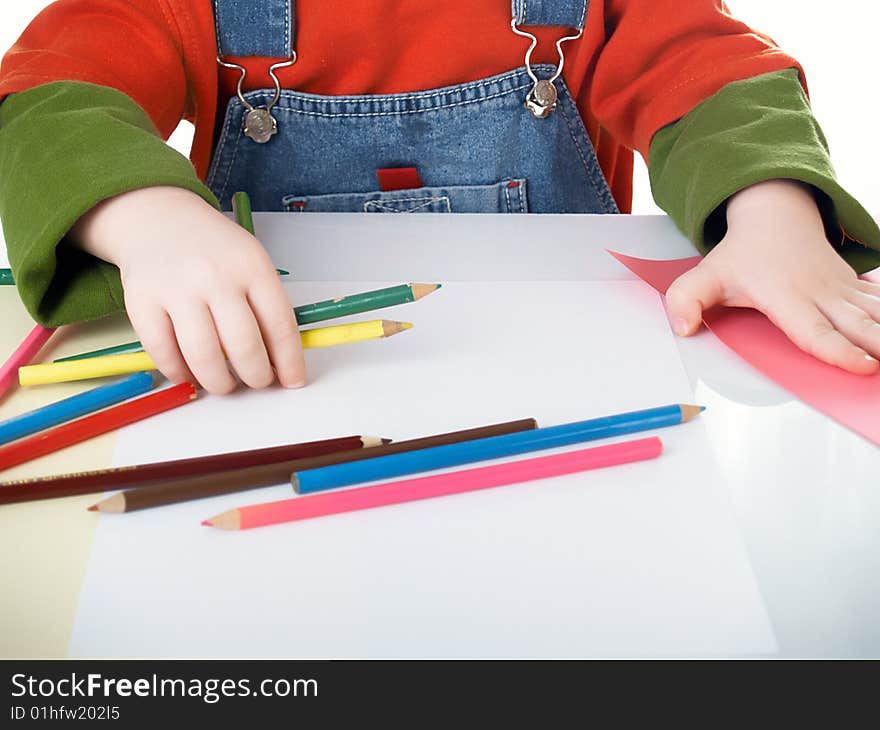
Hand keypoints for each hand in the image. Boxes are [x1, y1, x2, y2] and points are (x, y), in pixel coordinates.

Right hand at [70, 186, 305, 393]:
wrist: (158, 217)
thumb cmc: (214, 250)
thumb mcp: (251, 263)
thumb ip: (267, 307)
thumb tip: (282, 362)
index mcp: (251, 266)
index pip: (280, 326)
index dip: (289, 362)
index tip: (292, 382)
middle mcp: (214, 276)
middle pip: (243, 345)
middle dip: (256, 376)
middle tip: (257, 382)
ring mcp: (176, 289)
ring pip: (203, 356)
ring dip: (219, 382)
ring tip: (225, 384)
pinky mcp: (141, 302)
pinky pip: (164, 353)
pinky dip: (180, 373)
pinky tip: (190, 373)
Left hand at [666, 179, 879, 374]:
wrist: (774, 215)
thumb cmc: (741, 253)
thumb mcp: (704, 275)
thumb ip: (685, 301)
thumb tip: (683, 330)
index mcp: (785, 297)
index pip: (813, 330)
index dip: (837, 350)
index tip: (862, 366)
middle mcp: (819, 295)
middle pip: (856, 325)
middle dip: (879, 345)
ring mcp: (840, 290)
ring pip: (875, 313)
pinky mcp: (853, 288)